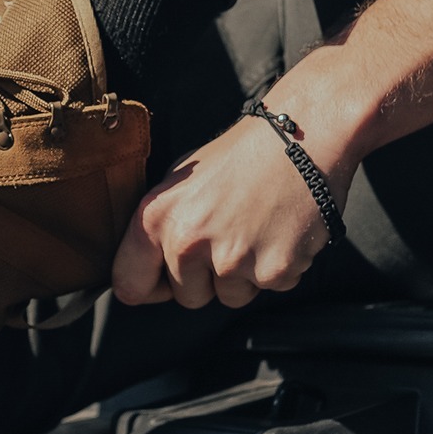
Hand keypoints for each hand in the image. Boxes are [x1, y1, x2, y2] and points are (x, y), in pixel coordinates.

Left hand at [112, 111, 347, 309]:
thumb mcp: (182, 179)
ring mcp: (233, 260)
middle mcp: (189, 243)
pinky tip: (280, 231)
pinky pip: (269, 288)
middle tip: (229, 234)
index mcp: (158, 217)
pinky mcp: (274, 270)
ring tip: (257, 228)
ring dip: (244, 275)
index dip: (149, 285)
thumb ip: (161, 225)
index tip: (164, 278)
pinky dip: (277, 267)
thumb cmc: (241, 154)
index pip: (128, 284)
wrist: (304, 136)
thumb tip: (146, 267)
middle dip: (206, 277)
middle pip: (187, 298)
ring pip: (230, 297)